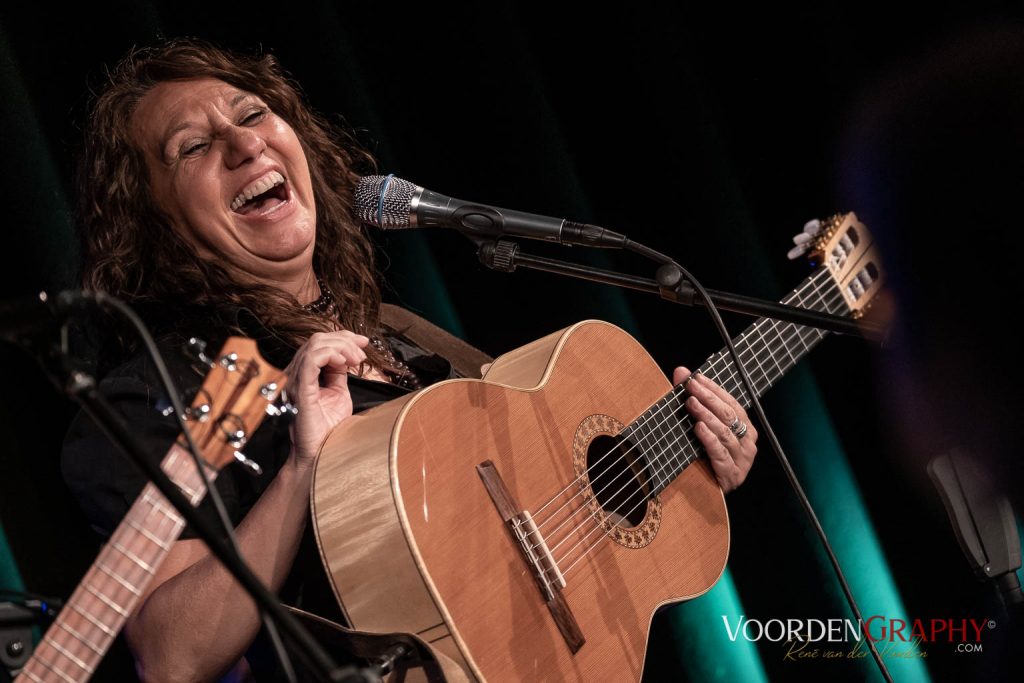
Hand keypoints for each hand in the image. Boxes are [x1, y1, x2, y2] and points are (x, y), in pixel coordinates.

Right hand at [285, 331, 368, 464]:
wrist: (320, 454)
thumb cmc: (326, 430)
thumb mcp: (338, 394)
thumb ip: (339, 374)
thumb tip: (346, 357)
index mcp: (304, 374)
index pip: (319, 344)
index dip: (343, 338)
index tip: (364, 343)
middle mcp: (296, 374)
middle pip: (318, 340)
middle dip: (345, 339)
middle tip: (362, 353)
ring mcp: (295, 381)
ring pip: (315, 345)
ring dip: (342, 347)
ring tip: (357, 360)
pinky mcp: (300, 390)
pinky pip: (311, 360)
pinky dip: (331, 354)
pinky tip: (344, 363)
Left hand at [674, 367, 757, 492]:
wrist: (707, 493)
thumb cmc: (705, 455)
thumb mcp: (699, 425)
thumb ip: (692, 398)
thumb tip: (680, 370)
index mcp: (745, 429)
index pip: (732, 403)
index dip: (714, 389)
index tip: (696, 377)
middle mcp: (747, 442)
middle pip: (729, 416)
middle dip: (709, 399)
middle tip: (691, 387)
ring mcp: (742, 460)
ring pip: (725, 433)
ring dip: (707, 416)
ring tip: (692, 404)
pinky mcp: (731, 475)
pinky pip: (720, 453)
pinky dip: (709, 439)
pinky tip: (698, 428)